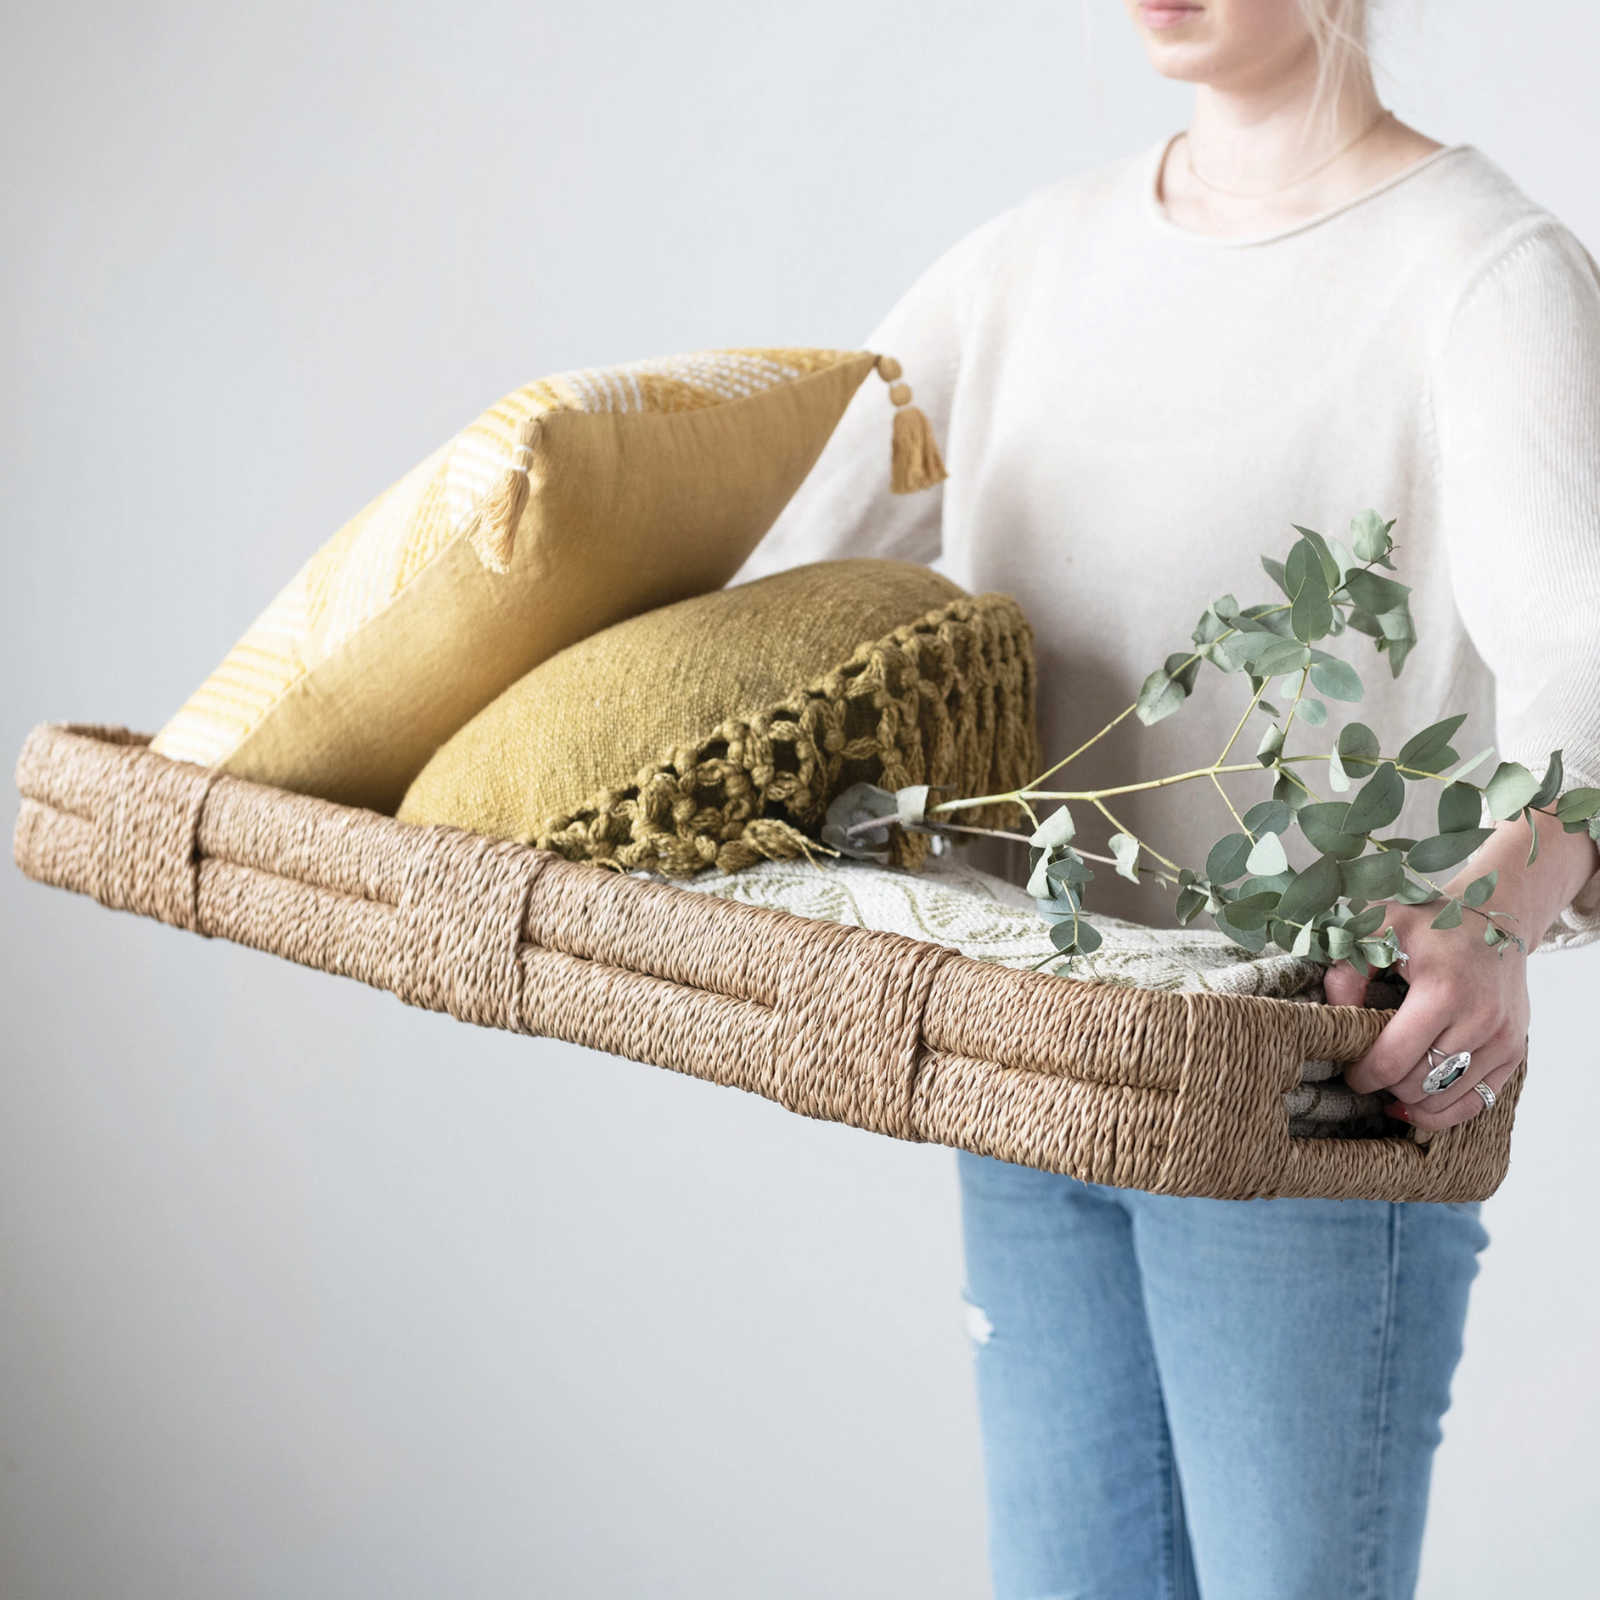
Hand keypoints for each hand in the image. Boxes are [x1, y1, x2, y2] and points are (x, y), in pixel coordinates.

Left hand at [1325, 817, 1598, 1131]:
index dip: (1362, 1075)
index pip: (1392, 1061)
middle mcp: (1480, 1021)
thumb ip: (1348, 969)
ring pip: (1444, 1100)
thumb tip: (1336, 1014)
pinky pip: (1477, 1103)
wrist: (1497, 915)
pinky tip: (1417, 1101)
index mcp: (1443, 992)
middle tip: (1368, 1068)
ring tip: (1392, 1078)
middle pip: (1416, 1085)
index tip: (1348, 1069)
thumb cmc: (1430, 921)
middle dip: (1384, 1084)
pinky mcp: (1515, 1052)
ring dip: (1411, 1098)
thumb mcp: (1378, 927)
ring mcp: (1503, 1040)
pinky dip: (1444, 1111)